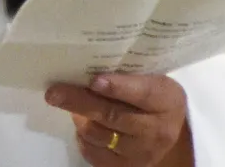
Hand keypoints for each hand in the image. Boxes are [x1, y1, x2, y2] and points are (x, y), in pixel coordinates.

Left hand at [46, 74, 193, 166]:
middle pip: (113, 115)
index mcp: (166, 100)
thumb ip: (128, 75)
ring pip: (99, 135)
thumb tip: (86, 68)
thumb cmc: (155, 98)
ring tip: (72, 106)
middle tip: (54, 93)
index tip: (94, 80)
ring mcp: (141, 153)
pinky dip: (83, 138)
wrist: (170, 134)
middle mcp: (156, 130)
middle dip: (80, 102)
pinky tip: (83, 124)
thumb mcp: (153, 80)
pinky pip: (94, 154)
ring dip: (80, 118)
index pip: (142, 93)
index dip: (117, 87)